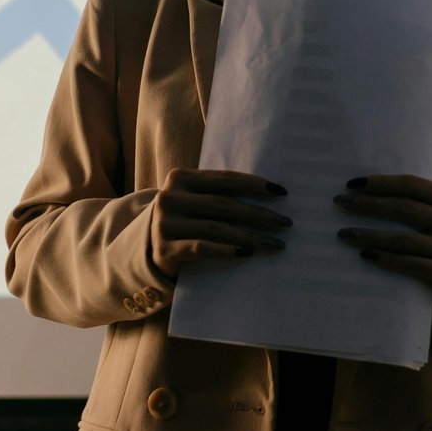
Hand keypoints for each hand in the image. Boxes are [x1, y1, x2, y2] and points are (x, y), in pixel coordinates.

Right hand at [148, 167, 290, 278]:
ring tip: (275, 243)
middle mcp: (169, 197)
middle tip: (285, 222)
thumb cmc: (183, 221)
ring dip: (251, 236)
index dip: (254, 185)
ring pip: (217, 227)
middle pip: (224, 204)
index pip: (224, 179)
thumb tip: (270, 194)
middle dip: (259, 214)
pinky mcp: (165, 249)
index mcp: (180, 178)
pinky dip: (227, 250)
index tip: (282, 192)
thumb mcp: (194, 201)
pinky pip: (202, 248)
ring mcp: (165, 224)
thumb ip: (217, 193)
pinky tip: (248, 253)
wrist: (146, 250)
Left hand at [333, 175, 431, 298]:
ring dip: (369, 234)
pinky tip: (365, 254)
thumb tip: (371, 189)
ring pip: (402, 239)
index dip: (380, 183)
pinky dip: (385, 259)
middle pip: (403, 209)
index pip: (411, 185)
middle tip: (340, 203)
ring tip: (344, 233)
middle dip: (368, 204)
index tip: (352, 183)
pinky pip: (409, 265)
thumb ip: (424, 201)